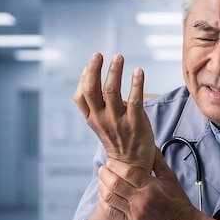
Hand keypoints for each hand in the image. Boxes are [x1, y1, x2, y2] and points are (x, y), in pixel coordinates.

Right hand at [74, 53, 154, 172]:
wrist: (132, 164)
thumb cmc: (118, 138)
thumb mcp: (100, 122)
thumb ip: (96, 101)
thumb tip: (91, 72)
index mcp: (92, 119)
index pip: (80, 97)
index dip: (84, 79)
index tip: (90, 64)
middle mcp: (102, 119)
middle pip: (92, 91)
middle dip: (94, 70)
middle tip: (98, 54)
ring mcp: (118, 121)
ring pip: (112, 92)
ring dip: (114, 72)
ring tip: (119, 57)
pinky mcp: (135, 123)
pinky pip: (135, 100)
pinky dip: (136, 84)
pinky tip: (139, 72)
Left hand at [97, 148, 201, 219]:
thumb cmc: (177, 200)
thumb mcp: (170, 178)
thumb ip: (158, 161)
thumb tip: (150, 145)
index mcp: (151, 187)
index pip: (128, 172)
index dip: (116, 164)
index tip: (110, 161)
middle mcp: (141, 201)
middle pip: (115, 184)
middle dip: (105, 173)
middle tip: (103, 169)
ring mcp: (134, 214)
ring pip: (109, 198)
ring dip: (102, 186)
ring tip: (102, 180)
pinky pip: (111, 212)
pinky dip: (103, 201)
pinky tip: (103, 194)